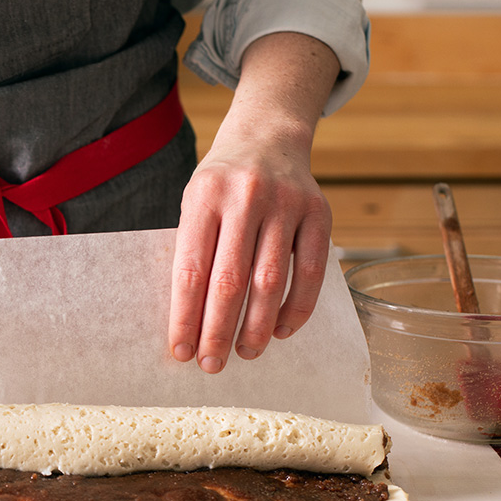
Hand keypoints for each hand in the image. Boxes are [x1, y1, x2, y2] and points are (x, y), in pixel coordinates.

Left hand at [168, 32, 339, 372]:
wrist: (267, 135)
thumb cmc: (220, 184)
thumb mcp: (195, 203)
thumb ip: (194, 250)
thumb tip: (189, 321)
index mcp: (204, 197)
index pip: (191, 269)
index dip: (185, 316)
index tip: (180, 351)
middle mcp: (246, 198)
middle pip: (230, 280)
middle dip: (218, 330)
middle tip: (211, 365)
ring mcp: (286, 204)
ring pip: (271, 280)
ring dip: (256, 326)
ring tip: (245, 353)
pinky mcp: (320, 213)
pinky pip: (312, 271)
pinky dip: (297, 307)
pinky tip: (280, 330)